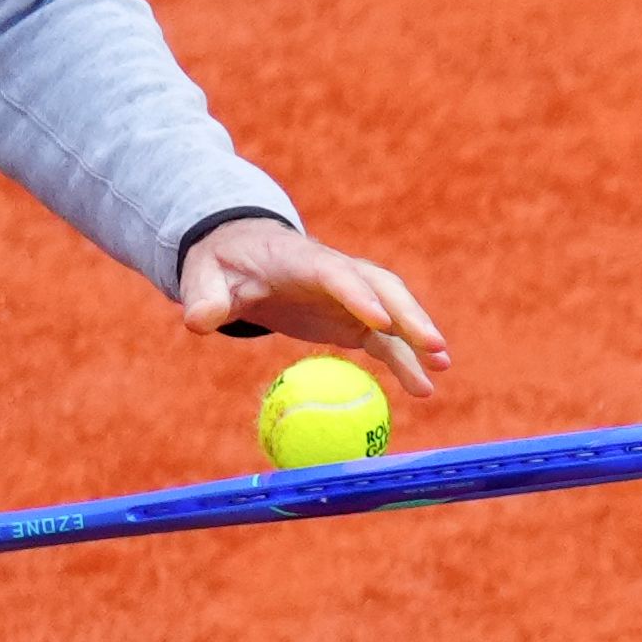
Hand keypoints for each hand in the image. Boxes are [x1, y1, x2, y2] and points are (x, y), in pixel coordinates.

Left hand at [180, 217, 445, 396]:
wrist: (241, 253)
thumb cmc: (222, 265)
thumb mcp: (204, 276)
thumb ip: (204, 296)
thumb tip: (199, 320)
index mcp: (302, 260)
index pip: (337, 275)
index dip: (359, 296)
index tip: (379, 322)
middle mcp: (336, 274)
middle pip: (382, 287)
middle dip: (410, 315)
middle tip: (433, 346)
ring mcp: (350, 296)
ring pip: (394, 311)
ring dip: (418, 337)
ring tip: (442, 368)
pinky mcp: (353, 318)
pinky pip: (384, 339)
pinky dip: (405, 360)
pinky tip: (423, 387)